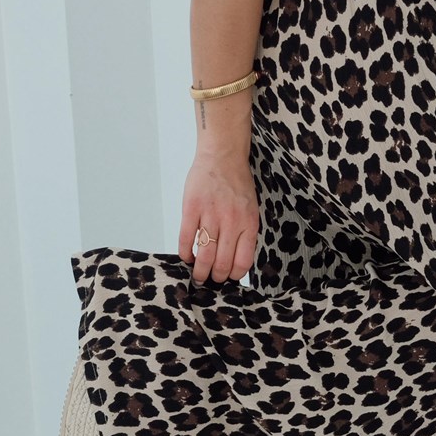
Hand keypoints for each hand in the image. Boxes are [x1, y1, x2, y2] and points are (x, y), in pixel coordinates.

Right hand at [179, 151, 258, 284]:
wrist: (222, 155)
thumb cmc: (237, 183)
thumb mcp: (250, 208)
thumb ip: (245, 231)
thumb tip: (236, 259)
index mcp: (249, 223)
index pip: (243, 261)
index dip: (233, 275)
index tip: (227, 278)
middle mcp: (231, 221)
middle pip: (222, 263)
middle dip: (215, 278)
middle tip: (209, 280)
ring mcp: (211, 214)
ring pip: (204, 255)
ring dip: (199, 270)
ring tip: (197, 275)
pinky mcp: (192, 208)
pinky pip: (186, 238)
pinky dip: (185, 252)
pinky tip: (186, 256)